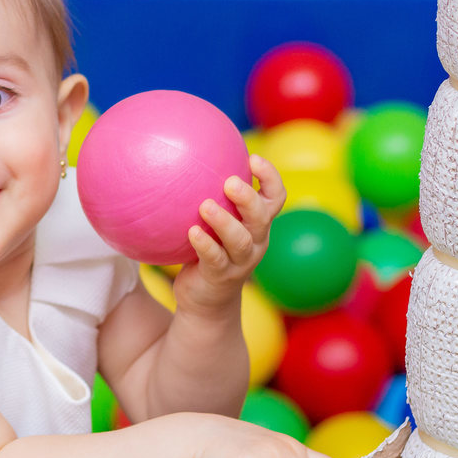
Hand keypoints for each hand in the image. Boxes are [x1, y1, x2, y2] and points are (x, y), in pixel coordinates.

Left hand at [176, 154, 285, 311]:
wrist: (206, 301)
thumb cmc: (208, 250)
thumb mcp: (213, 223)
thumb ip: (209, 196)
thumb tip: (182, 156)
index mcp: (258, 224)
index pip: (275, 197)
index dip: (270, 177)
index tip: (253, 158)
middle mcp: (256, 241)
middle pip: (262, 217)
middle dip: (249, 198)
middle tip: (230, 182)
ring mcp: (240, 261)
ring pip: (240, 240)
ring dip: (224, 221)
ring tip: (205, 205)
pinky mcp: (221, 277)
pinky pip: (215, 259)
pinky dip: (205, 245)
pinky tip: (191, 231)